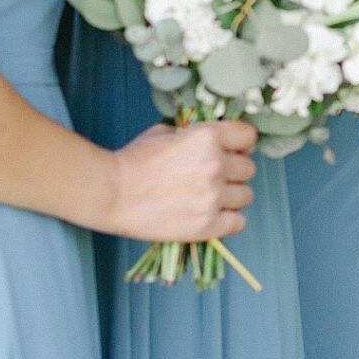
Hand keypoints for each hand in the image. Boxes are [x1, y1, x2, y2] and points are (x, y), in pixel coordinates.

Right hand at [109, 120, 255, 242]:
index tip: (233, 150)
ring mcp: (212, 196)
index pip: (248, 136)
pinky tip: (211, 214)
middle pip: (249, 168)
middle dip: (233, 171)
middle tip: (212, 176)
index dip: (241, 143)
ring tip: (208, 197)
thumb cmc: (133, 161)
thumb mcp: (165, 133)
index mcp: (207, 137)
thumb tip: (218, 139)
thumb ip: (196, 135)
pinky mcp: (207, 224)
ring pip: (246, 195)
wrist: (110, 192)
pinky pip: (238, 222)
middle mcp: (215, 165)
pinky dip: (228, 220)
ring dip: (231, 196)